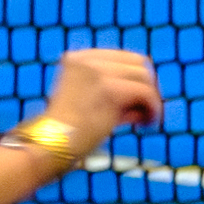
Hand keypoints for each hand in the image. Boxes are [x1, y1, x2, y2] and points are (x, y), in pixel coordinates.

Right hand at [37, 49, 162, 147]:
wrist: (50, 144)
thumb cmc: (68, 133)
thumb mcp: (91, 104)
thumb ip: (116, 95)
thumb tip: (149, 96)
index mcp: (78, 59)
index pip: (124, 58)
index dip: (137, 79)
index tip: (139, 101)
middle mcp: (87, 60)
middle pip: (138, 64)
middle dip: (148, 86)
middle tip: (147, 111)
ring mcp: (97, 72)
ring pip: (144, 78)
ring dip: (151, 100)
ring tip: (146, 120)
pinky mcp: (108, 88)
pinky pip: (145, 93)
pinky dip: (152, 109)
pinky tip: (147, 124)